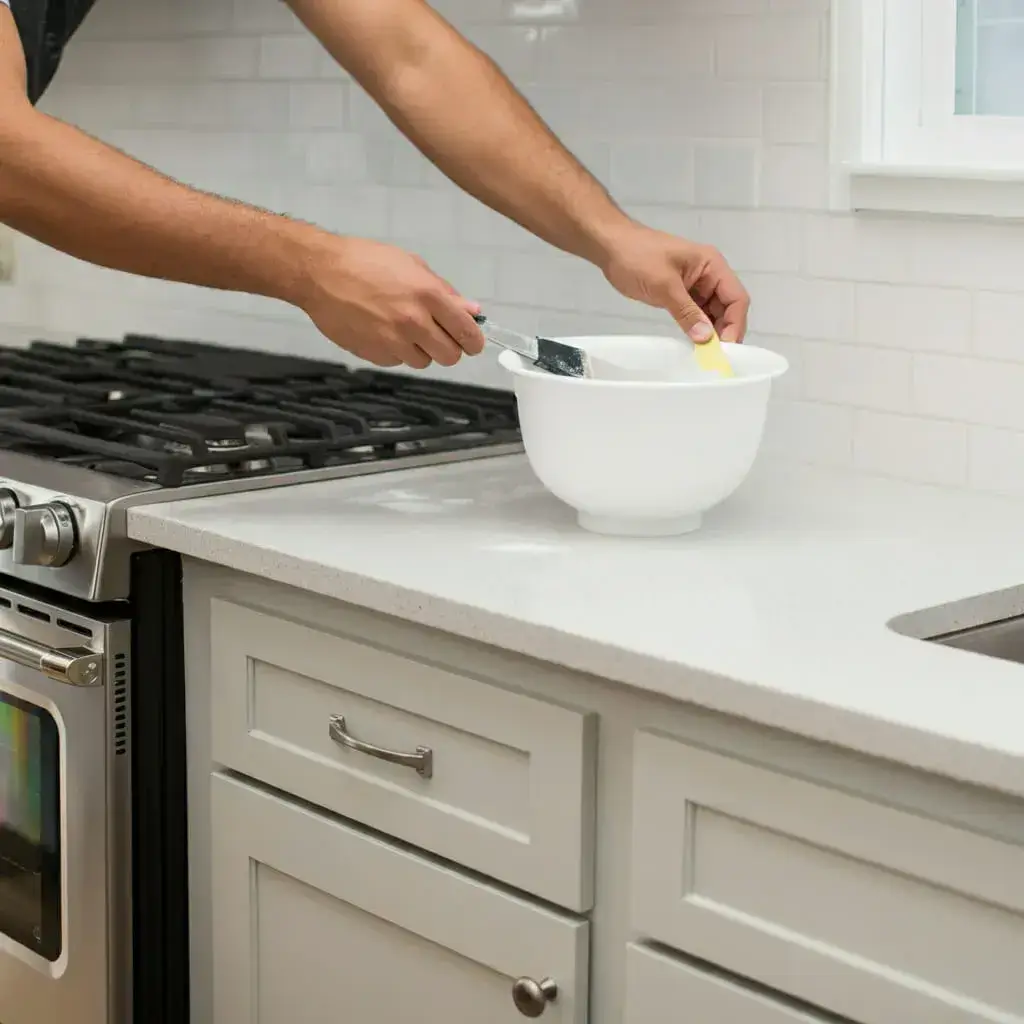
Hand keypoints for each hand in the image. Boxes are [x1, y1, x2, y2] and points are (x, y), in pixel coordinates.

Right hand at [295, 233, 484, 367]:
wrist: (320, 273)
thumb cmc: (366, 261)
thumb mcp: (411, 265)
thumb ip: (445, 291)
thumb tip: (472, 311)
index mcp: (428, 295)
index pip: (467, 332)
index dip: (474, 341)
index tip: (472, 341)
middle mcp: (414, 322)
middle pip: (450, 356)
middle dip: (450, 349)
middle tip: (440, 337)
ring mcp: (393, 341)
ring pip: (424, 362)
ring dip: (421, 350)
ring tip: (404, 329)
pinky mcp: (375, 354)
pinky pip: (398, 361)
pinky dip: (397, 352)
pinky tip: (383, 331)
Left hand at [599, 224, 749, 343]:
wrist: (611, 246)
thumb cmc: (638, 257)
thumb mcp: (664, 286)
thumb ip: (687, 312)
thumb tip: (706, 339)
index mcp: (712, 265)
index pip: (736, 298)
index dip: (735, 324)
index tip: (725, 348)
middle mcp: (709, 275)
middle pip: (728, 308)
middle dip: (724, 331)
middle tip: (715, 357)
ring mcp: (695, 285)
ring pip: (713, 313)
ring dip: (711, 332)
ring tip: (705, 355)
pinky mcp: (681, 294)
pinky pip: (696, 314)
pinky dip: (697, 328)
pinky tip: (694, 345)